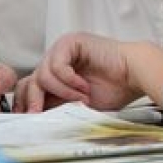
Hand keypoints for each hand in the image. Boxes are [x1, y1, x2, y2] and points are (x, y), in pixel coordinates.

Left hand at [14, 32, 140, 112]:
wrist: (135, 76)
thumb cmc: (114, 90)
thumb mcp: (76, 105)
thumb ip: (55, 106)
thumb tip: (33, 117)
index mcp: (56, 75)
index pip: (29, 87)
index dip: (27, 103)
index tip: (30, 120)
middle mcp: (56, 60)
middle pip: (30, 81)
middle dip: (35, 100)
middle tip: (40, 114)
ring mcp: (62, 50)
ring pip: (42, 75)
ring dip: (62, 92)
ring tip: (81, 98)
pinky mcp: (70, 43)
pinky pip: (57, 65)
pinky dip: (69, 81)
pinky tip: (84, 86)